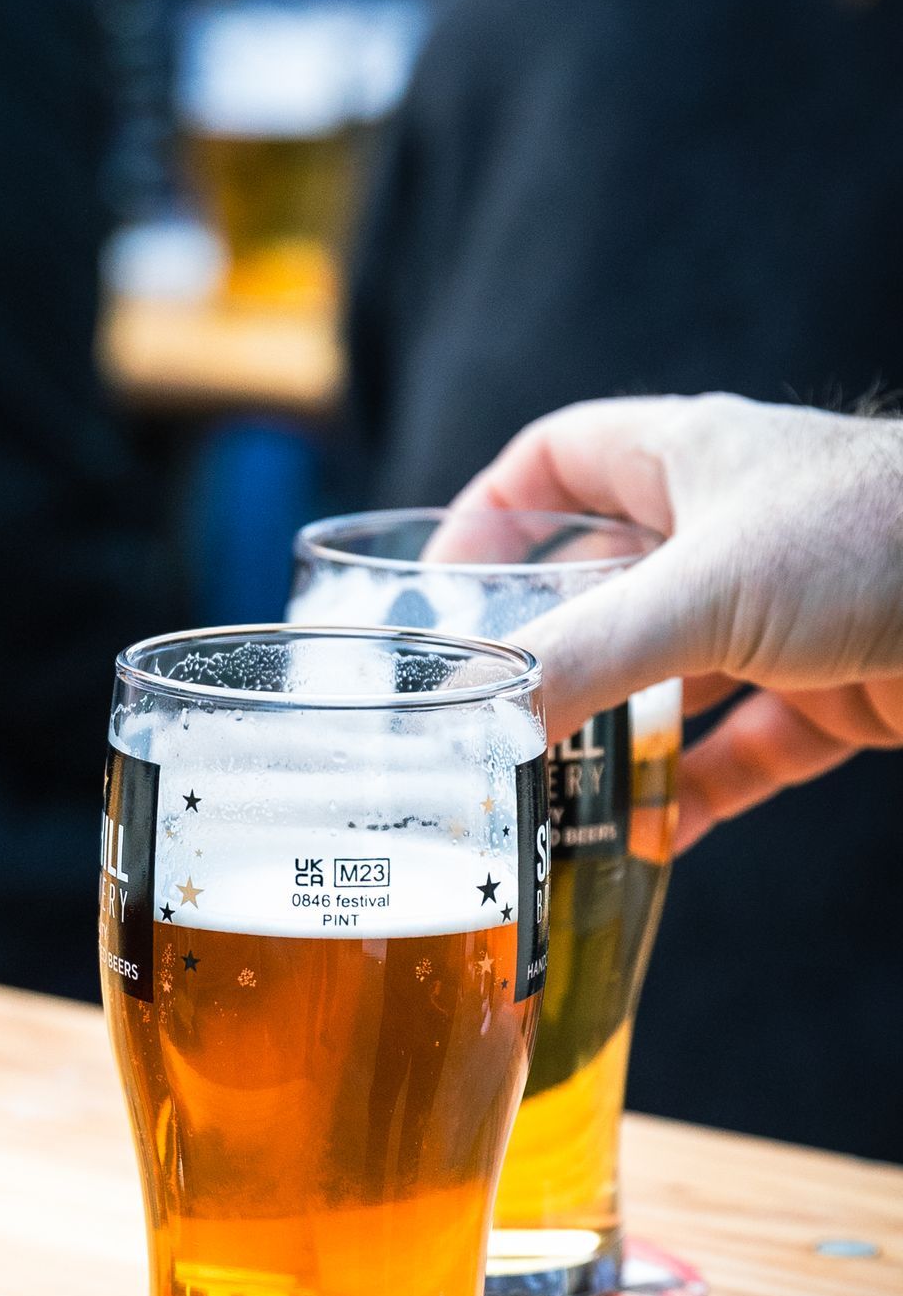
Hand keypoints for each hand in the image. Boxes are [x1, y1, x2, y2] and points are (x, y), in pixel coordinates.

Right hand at [449, 393, 902, 848]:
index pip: (556, 461)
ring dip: (619, 736)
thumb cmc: (879, 539)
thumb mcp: (703, 592)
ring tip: (549, 794)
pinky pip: (746, 748)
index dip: (488, 515)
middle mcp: (732, 529)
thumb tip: (481, 719)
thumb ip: (585, 655)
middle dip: (547, 650)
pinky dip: (699, 791)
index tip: (438, 592)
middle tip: (479, 714)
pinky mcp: (841, 690)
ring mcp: (789, 613)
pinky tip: (650, 837)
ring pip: (674, 678)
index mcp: (688, 458)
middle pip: (606, 582)